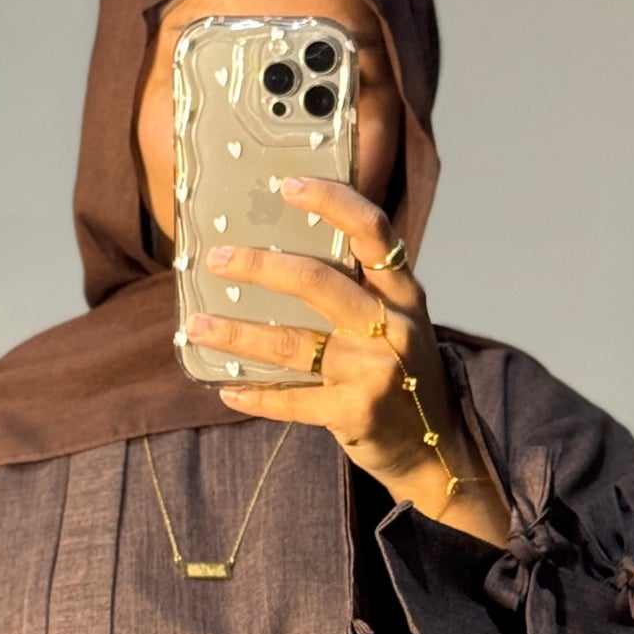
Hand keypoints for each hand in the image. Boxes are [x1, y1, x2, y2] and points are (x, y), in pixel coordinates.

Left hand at [191, 179, 509, 546]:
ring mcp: (375, 372)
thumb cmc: (404, 372)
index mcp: (404, 293)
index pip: (372, 230)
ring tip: (196, 326)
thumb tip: (280, 255)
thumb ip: (360, 288)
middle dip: (260, 266)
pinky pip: (291, 401)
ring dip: (237, 334)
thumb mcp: (399, 321)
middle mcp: (394, 326)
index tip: (288, 185)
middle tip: (217, 259)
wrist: (437, 448)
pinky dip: (255, 396)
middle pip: (317, 282)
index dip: (332, 201)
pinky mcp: (355, 413)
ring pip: (292, 344)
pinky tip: (227, 390)